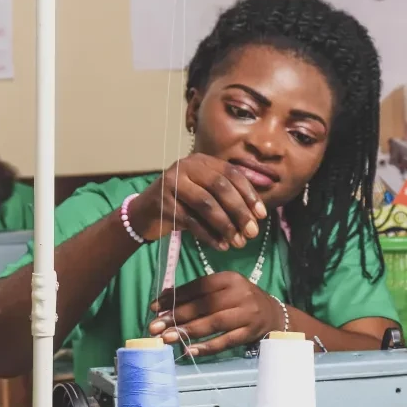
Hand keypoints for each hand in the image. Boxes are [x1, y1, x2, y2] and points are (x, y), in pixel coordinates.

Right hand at [129, 154, 266, 250]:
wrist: (144, 214)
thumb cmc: (182, 203)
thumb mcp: (205, 193)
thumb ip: (229, 193)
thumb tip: (262, 203)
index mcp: (201, 161)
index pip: (231, 173)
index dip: (249, 194)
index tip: (262, 215)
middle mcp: (186, 167)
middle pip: (220, 187)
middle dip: (240, 211)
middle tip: (252, 232)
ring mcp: (172, 184)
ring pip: (206, 204)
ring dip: (226, 225)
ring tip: (238, 242)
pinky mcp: (163, 204)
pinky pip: (192, 221)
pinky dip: (209, 235)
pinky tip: (220, 246)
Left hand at [147, 272, 284, 356]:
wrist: (273, 315)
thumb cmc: (241, 301)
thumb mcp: (223, 290)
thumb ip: (197, 293)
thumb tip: (164, 298)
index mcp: (230, 278)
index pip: (199, 287)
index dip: (175, 297)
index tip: (154, 307)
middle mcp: (240, 293)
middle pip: (204, 305)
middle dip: (177, 316)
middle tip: (155, 327)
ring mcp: (247, 314)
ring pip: (214, 323)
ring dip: (188, 331)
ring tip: (167, 338)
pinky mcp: (250, 333)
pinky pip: (226, 341)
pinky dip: (207, 347)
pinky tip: (189, 351)